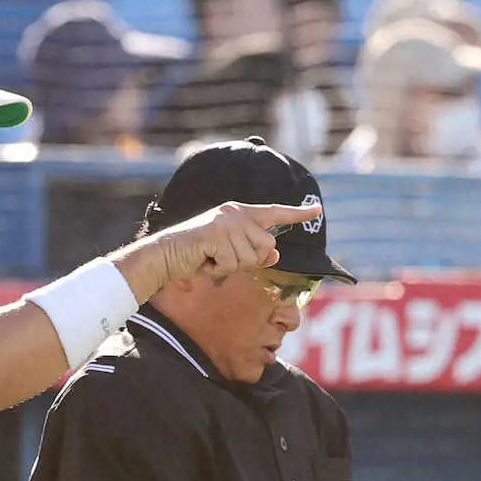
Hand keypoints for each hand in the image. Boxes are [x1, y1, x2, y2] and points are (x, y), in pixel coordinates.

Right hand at [111, 201, 322, 300]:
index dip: (297, 214)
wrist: (163, 256)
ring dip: (230, 267)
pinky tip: (204, 261)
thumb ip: (252, 253)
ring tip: (210, 259)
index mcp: (239, 213)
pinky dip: (218, 270)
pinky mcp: (217, 233)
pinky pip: (232, 263)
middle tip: (221, 260)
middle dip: (246, 262)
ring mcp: (227, 222)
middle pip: (266, 247)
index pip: (274, 213)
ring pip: (250, 258)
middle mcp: (236, 213)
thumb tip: (275, 256)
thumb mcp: (228, 255)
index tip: (316, 210)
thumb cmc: (194, 257)